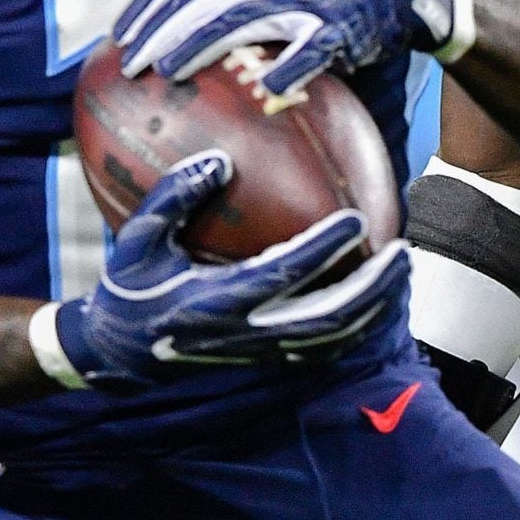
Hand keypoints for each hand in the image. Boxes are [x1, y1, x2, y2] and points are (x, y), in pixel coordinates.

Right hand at [52, 151, 409, 388]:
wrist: (117, 354)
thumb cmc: (129, 288)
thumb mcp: (137, 241)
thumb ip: (172, 198)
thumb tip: (220, 160)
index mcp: (213, 302)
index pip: (283, 275)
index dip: (323, 249)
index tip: (357, 219)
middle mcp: (243, 333)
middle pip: (325, 320)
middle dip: (370, 290)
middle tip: (401, 252)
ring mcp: (257, 352)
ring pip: (330, 340)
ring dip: (371, 308)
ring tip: (399, 270)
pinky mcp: (264, 359)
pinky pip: (320, 348)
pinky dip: (354, 324)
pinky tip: (376, 296)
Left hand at [113, 0, 466, 99]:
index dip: (151, 4)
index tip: (121, 36)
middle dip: (163, 30)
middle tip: (131, 64)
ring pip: (244, 18)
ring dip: (201, 45)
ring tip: (168, 71)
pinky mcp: (339, 26)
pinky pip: (310, 49)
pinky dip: (289, 68)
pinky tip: (265, 92)